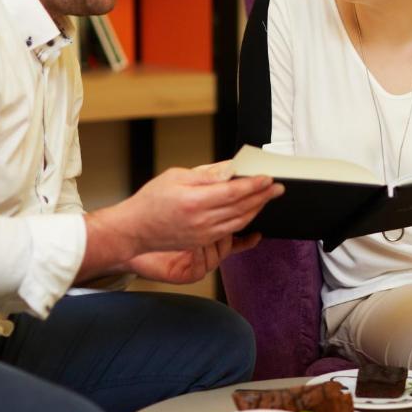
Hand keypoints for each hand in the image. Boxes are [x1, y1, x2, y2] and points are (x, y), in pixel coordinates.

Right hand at [80, 163, 281, 282]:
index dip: (253, 184)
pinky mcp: (203, 242)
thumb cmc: (150, 201)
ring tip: (268, 197)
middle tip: (277, 187)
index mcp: (194, 201)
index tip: (267, 177)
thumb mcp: (176, 177)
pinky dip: (244, 220)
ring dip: (257, 209)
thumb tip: (230, 169)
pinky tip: (251, 211)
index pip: (233, 192)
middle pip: (241, 207)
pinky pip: (230, 231)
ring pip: (239, 221)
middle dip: (262, 196)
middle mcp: (202, 220)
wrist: (134, 231)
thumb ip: (206, 174)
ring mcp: (204, 234)